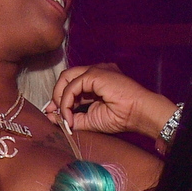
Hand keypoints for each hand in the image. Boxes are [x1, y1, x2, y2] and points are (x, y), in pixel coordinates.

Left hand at [45, 63, 174, 140]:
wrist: (138, 114)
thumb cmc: (121, 117)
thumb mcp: (91, 120)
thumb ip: (73, 117)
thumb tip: (53, 118)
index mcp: (96, 81)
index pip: (71, 85)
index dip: (60, 99)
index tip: (53, 115)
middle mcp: (95, 72)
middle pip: (66, 78)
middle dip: (56, 96)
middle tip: (52, 113)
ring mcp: (96, 70)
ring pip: (66, 78)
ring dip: (59, 98)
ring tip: (62, 115)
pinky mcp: (95, 73)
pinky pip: (72, 85)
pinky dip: (67, 100)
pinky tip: (69, 114)